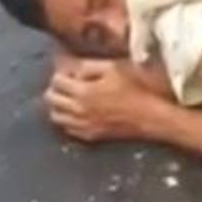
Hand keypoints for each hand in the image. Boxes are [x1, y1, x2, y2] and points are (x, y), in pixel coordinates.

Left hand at [44, 60, 161, 142]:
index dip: (62, 73)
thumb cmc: (136, 90)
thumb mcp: (114, 69)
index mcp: (84, 92)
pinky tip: (79, 113)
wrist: (150, 117)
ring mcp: (83, 125)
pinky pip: (67, 128)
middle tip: (68, 84)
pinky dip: (68, 119)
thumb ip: (89, 65)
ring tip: (71, 98)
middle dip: (56, 88)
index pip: (56, 80)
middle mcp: (78, 110)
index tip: (72, 72)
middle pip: (51, 98)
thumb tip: (71, 66)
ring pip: (56, 116)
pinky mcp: (90, 135)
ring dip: (59, 105)